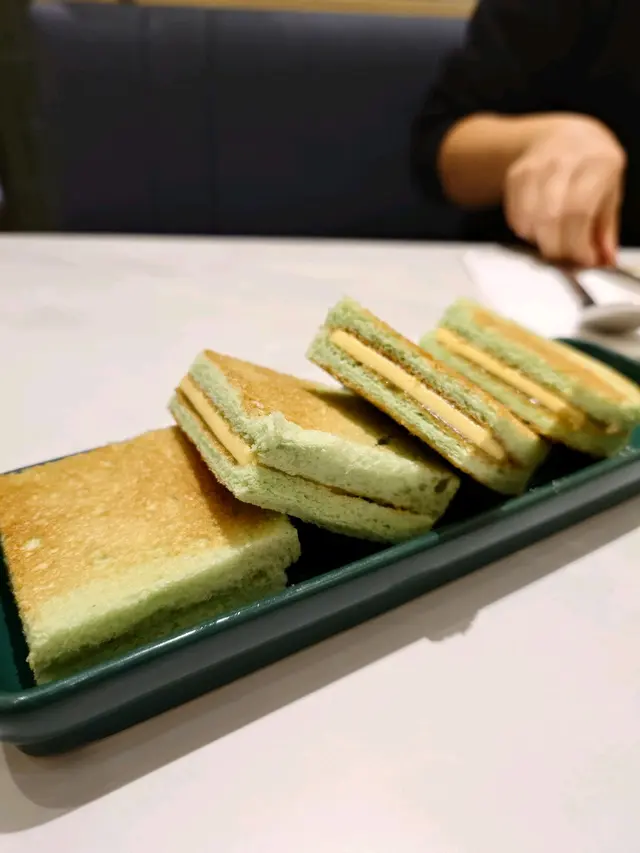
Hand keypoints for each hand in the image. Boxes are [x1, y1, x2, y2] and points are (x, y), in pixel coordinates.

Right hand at [504, 115, 625, 266]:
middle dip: (557, 248)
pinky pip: (516, 217)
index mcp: (597, 163)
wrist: (562, 138)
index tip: (584, 260)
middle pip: (551, 218)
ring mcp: (537, 166)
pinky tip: (539, 227)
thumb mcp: (609, 193)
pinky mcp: (516, 175)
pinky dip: (526, 232)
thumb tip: (604, 260)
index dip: (579, 243)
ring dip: (541, 241)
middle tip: (566, 257)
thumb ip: (605, 230)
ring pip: (530, 220)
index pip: (580, 211)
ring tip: (553, 239)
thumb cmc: (591, 168)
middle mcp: (565, 160)